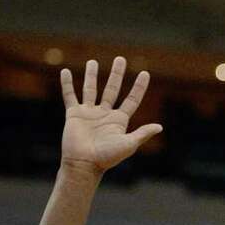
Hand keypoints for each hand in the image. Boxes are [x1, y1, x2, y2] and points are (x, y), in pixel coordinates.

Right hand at [59, 57, 161, 175]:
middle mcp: (104, 114)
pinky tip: (65, 72)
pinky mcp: (74, 115)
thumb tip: (160, 127)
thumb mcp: (128, 144)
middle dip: (116, 74)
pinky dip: (67, 84)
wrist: (84, 164)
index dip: (139, 87)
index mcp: (119, 120)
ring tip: (92, 62)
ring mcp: (89, 113)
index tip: (145, 73)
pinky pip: (70, 96)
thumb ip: (142, 134)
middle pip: (112, 89)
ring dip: (91, 75)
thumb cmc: (107, 158)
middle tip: (120, 59)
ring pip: (90, 89)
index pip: (131, 100)